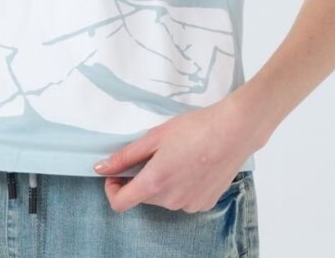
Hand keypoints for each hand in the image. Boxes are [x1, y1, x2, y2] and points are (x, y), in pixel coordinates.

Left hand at [94, 96, 260, 212]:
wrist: (233, 132)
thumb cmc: (194, 129)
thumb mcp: (154, 137)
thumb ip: (125, 156)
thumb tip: (101, 168)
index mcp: (155, 182)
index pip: (121, 203)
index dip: (112, 189)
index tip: (115, 173)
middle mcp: (172, 201)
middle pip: (143, 197)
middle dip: (140, 179)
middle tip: (152, 153)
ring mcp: (190, 205)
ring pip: (163, 198)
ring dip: (161, 182)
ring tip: (176, 156)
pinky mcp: (205, 204)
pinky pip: (182, 199)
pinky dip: (179, 186)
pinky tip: (191, 165)